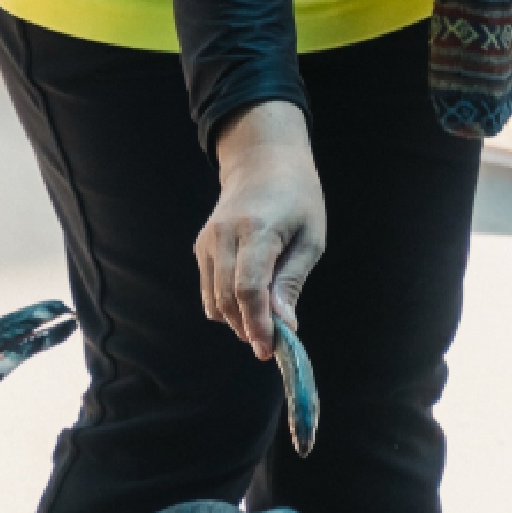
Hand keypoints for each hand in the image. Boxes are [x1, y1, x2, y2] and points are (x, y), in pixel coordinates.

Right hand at [199, 100, 325, 359]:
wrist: (262, 163)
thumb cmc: (297, 201)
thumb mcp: (310, 238)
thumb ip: (292, 282)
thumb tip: (284, 325)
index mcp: (257, 230)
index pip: (249, 288)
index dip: (257, 324)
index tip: (268, 350)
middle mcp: (224, 236)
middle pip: (228, 299)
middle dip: (248, 328)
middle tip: (271, 344)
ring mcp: (207, 242)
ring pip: (214, 302)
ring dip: (237, 321)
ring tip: (264, 322)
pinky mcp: (201, 248)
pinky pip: (209, 292)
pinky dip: (228, 307)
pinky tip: (250, 302)